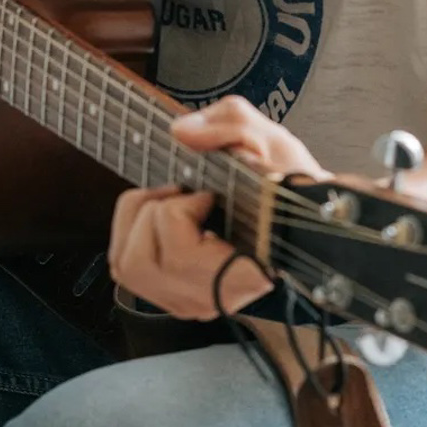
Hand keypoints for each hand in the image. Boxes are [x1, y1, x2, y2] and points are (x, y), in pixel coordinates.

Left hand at [108, 95, 332, 322]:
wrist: (301, 222)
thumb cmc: (289, 190)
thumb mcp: (272, 142)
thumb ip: (231, 124)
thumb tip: (181, 132)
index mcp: (244, 274)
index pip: (180, 253)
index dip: (182, 209)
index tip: (209, 194)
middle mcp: (212, 299)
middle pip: (138, 261)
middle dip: (152, 212)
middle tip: (183, 195)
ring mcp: (189, 302)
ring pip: (125, 266)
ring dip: (137, 220)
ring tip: (172, 204)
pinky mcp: (172, 297)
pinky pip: (124, 266)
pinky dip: (133, 231)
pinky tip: (164, 218)